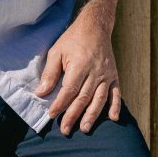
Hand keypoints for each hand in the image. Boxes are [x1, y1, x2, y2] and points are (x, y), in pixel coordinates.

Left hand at [33, 8, 121, 134]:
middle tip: (65, 130)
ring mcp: (107, 74)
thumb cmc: (72, 40)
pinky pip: (116, 93)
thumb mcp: (56, 52)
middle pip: (84, 97)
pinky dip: (116, 106)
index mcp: (80, 64)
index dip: (60, 104)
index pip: (69, 89)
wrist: (96, 26)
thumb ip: (50, 73)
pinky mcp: (114, 75)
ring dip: (92, 115)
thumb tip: (41, 93)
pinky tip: (113, 118)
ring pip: (100, 98)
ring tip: (85, 129)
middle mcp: (95, 71)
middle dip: (73, 115)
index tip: (51, 115)